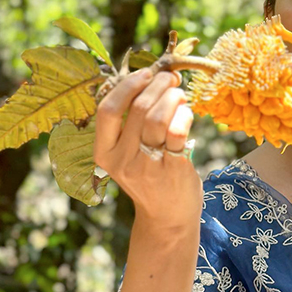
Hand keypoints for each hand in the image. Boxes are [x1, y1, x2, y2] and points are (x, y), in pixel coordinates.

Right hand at [95, 68, 201, 235]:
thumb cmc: (149, 176)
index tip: (145, 74)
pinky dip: (184, 115)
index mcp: (104, 153)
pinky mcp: (172, 170)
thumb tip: (152, 78)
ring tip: (179, 95)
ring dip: (172, 97)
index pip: (107, 110)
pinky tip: (187, 114)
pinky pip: (178, 132)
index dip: (127, 86)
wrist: (167, 217)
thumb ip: (131, 123)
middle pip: (137, 108)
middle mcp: (121, 161)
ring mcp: (147, 167)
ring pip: (157, 117)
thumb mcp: (128, 154)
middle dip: (158, 85)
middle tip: (170, 79)